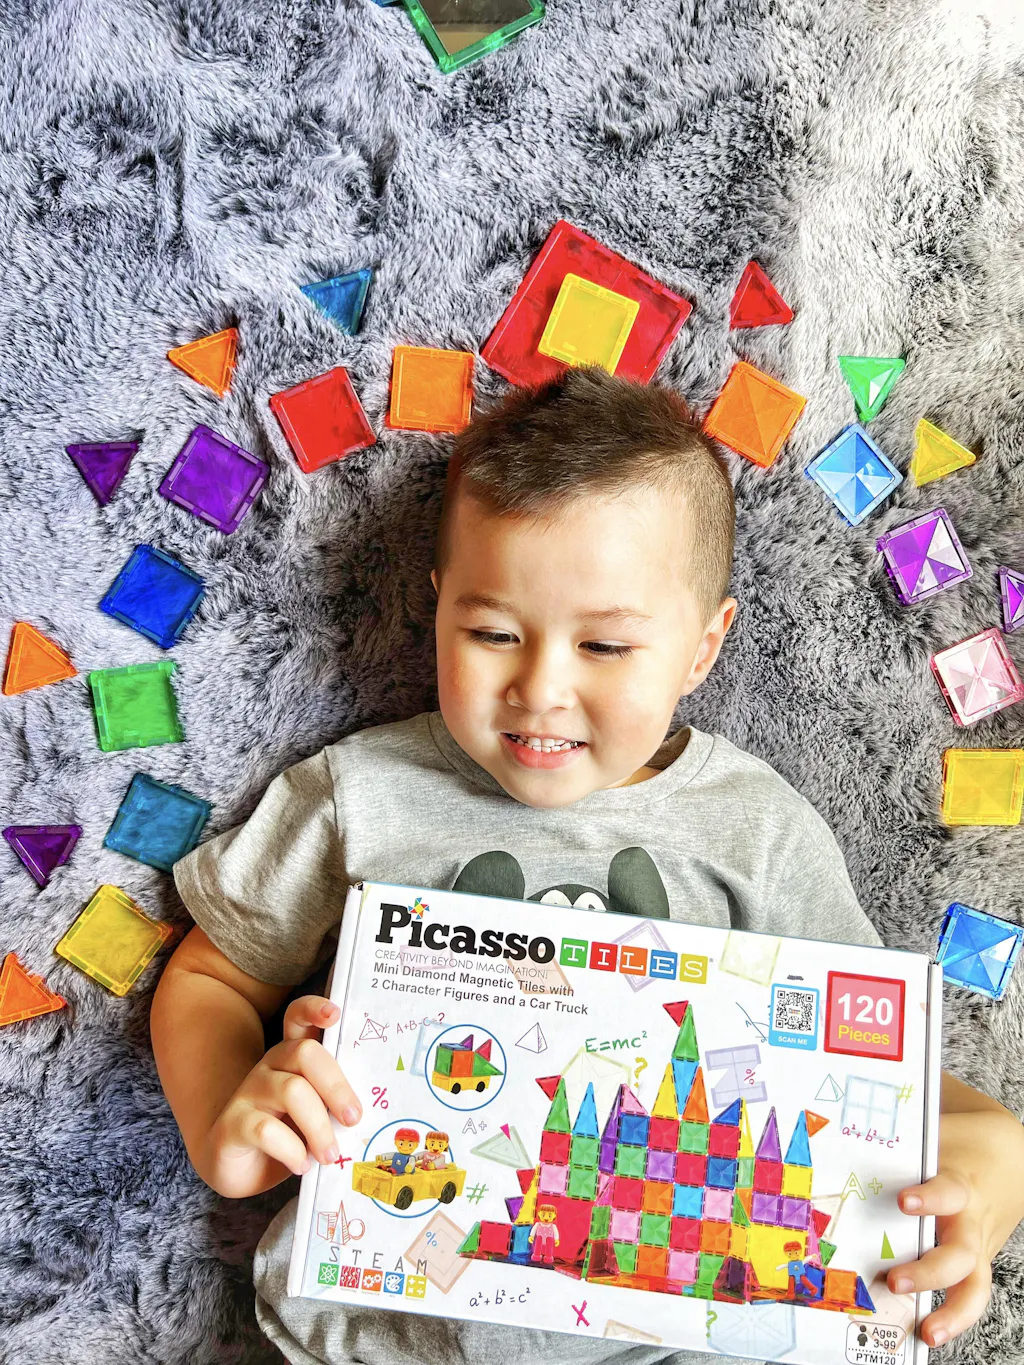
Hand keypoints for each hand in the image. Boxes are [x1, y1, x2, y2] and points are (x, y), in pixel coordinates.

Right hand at [203, 996, 361, 1197]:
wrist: (240, 1168)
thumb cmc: (289, 1135)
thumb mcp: (317, 1115)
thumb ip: (335, 1104)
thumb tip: (368, 1114)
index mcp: (292, 1057)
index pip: (298, 1017)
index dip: (314, 1009)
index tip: (335, 1015)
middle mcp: (270, 1066)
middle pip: (305, 1054)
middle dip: (336, 1087)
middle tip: (353, 1119)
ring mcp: (249, 1092)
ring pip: (291, 1091)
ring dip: (318, 1127)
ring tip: (330, 1155)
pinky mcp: (233, 1123)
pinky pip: (266, 1129)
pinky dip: (292, 1151)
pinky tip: (300, 1165)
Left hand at [888, 1107, 1023, 1346]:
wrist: (1011, 1157)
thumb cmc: (960, 1146)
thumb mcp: (934, 1136)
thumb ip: (899, 1144)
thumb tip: (843, 1134)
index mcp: (959, 1184)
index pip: (948, 1192)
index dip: (929, 1199)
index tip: (904, 1202)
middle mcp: (971, 1222)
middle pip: (960, 1253)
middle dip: (929, 1272)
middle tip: (895, 1280)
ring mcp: (978, 1247)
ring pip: (976, 1285)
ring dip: (953, 1312)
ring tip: (927, 1332)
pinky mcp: (978, 1265)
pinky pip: (970, 1294)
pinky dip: (952, 1317)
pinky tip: (928, 1330)